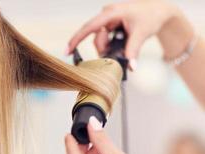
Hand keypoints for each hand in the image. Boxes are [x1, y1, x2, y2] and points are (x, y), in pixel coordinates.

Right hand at [66, 0, 183, 66]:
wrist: (160, 10)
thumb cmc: (151, 15)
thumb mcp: (142, 33)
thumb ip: (133, 51)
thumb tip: (130, 67)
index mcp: (111, 12)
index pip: (89, 27)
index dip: (76, 39)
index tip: (67, 51)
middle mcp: (107, 14)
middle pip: (95, 37)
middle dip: (103, 48)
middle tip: (116, 54)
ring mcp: (109, 19)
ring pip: (100, 40)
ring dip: (108, 47)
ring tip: (124, 46)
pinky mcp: (111, 24)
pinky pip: (105, 38)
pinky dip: (111, 45)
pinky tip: (120, 43)